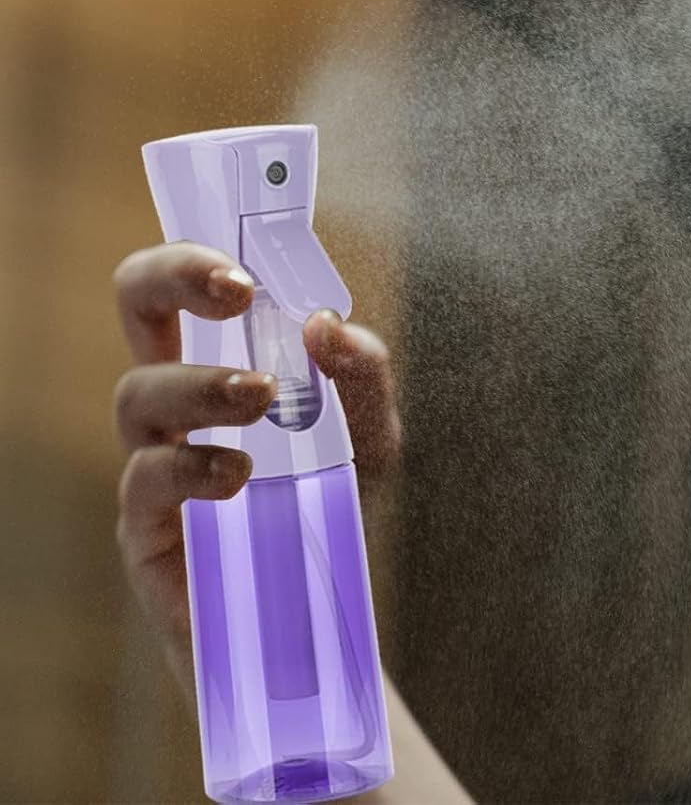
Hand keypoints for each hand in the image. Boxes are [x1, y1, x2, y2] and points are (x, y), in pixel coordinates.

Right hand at [112, 241, 400, 705]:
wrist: (324, 615)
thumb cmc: (334, 507)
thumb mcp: (374, 436)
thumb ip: (362, 375)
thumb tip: (325, 323)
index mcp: (226, 358)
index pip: (191, 282)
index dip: (197, 255)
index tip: (246, 270)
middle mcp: (180, 399)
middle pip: (138, 306)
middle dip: (173, 277)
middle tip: (237, 292)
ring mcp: (154, 460)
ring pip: (137, 392)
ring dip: (202, 383)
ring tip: (262, 398)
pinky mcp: (145, 530)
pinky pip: (144, 481)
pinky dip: (192, 466)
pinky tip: (239, 475)